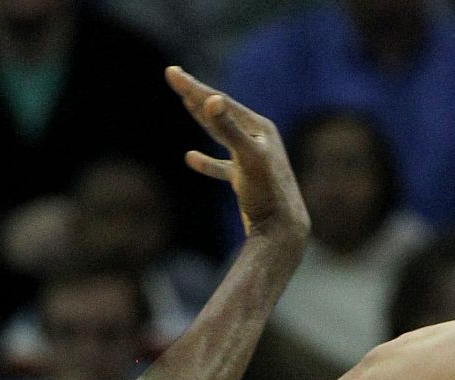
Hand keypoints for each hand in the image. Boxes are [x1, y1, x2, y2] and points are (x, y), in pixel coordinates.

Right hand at [165, 66, 308, 243]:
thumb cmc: (268, 194)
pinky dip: (207, 162)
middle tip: (174, 76)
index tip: (172, 73)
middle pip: (220, 112)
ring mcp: (252, 159)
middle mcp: (257, 139)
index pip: (220, 103)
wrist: (283, 232)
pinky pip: (222, 166)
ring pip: (221, 134)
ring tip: (185, 102)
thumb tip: (211, 100)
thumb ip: (228, 129)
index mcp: (258, 128)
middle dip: (195, 95)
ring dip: (201, 118)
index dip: (193, 88)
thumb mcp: (248, 158)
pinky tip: (190, 158)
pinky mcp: (247, 180)